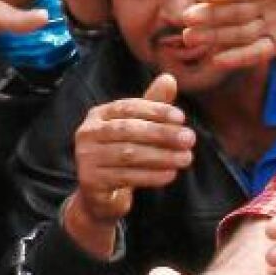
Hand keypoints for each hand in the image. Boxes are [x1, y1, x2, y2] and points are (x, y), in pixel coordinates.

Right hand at [72, 74, 193, 225]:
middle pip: (128, 130)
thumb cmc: (121, 155)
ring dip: (161, 156)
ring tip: (186, 159)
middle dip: (162, 134)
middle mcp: (87, 133)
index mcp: (98, 115)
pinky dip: (151, 176)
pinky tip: (170, 174)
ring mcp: (86, 157)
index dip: (155, 111)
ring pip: (128, 154)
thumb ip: (152, 104)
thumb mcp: (137, 129)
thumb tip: (170, 77)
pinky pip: (125, 176)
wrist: (100, 196)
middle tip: (189, 139)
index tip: (181, 118)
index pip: (128, 107)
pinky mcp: (91, 181)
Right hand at [182, 0, 275, 67]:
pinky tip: (217, 61)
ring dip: (215, 35)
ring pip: (238, 31)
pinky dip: (238, 57)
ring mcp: (270, 23)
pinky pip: (256, 51)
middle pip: (234, 10)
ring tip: (190, 39)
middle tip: (186, 18)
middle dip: (211, 14)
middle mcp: (265, 2)